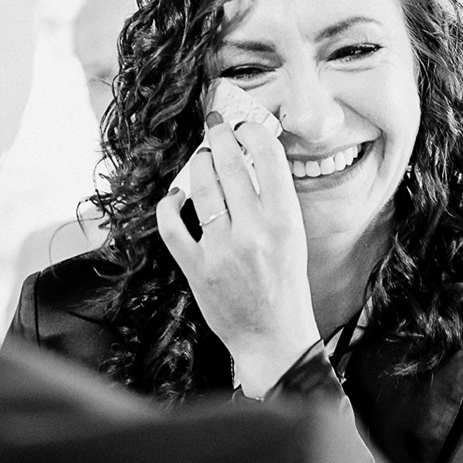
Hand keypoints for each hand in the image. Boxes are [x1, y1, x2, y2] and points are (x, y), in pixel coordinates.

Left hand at [155, 116, 320, 396]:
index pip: (267, 158)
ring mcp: (222, 250)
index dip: (252, 132)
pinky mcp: (197, 268)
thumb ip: (274, 201)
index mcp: (285, 222)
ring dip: (198, 164)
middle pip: (230, 165)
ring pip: (202, 187)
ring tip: (201, 157)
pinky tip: (175, 196)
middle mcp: (254, 232)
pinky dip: (170, 205)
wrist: (273, 336)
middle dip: (220, 138)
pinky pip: (172, 226)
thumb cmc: (285, 286)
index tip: (244, 125)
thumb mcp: (293, 238)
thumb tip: (250, 158)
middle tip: (215, 126)